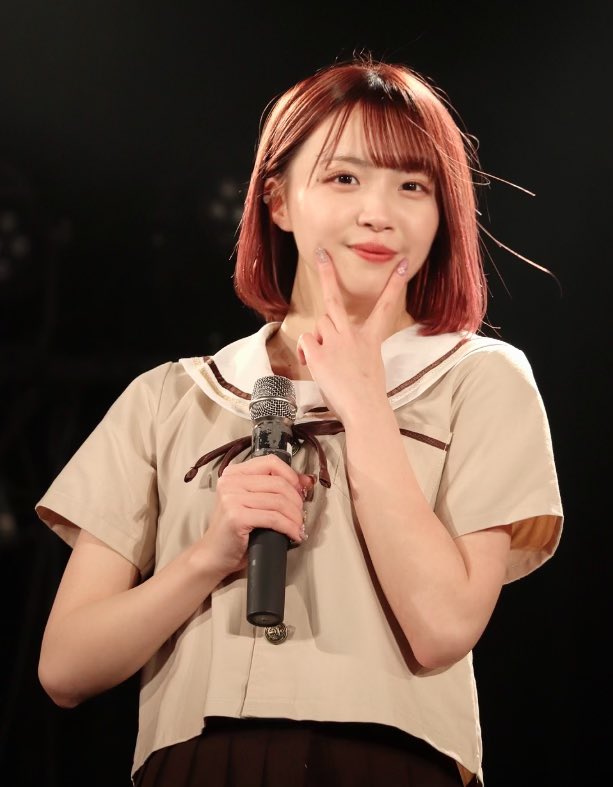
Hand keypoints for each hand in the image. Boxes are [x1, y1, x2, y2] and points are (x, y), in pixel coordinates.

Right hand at [200, 455, 313, 577]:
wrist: (213, 555)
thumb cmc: (236, 530)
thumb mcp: (255, 503)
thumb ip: (276, 488)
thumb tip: (307, 480)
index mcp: (234, 473)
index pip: (271, 462)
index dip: (291, 476)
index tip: (300, 491)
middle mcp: (230, 481)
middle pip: (278, 483)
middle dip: (296, 501)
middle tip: (300, 516)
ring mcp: (231, 498)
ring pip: (279, 501)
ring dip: (295, 517)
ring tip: (299, 527)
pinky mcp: (236, 516)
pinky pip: (274, 518)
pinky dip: (289, 527)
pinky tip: (294, 535)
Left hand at [297, 247, 409, 421]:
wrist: (365, 408)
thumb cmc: (368, 394)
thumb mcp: (370, 365)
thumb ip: (355, 349)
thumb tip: (333, 346)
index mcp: (371, 338)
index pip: (385, 306)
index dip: (395, 284)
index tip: (403, 265)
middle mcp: (352, 334)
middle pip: (334, 299)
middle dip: (327, 273)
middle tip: (321, 254)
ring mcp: (334, 342)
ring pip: (318, 325)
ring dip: (318, 338)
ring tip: (327, 360)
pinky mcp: (317, 353)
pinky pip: (305, 342)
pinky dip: (306, 353)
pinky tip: (315, 366)